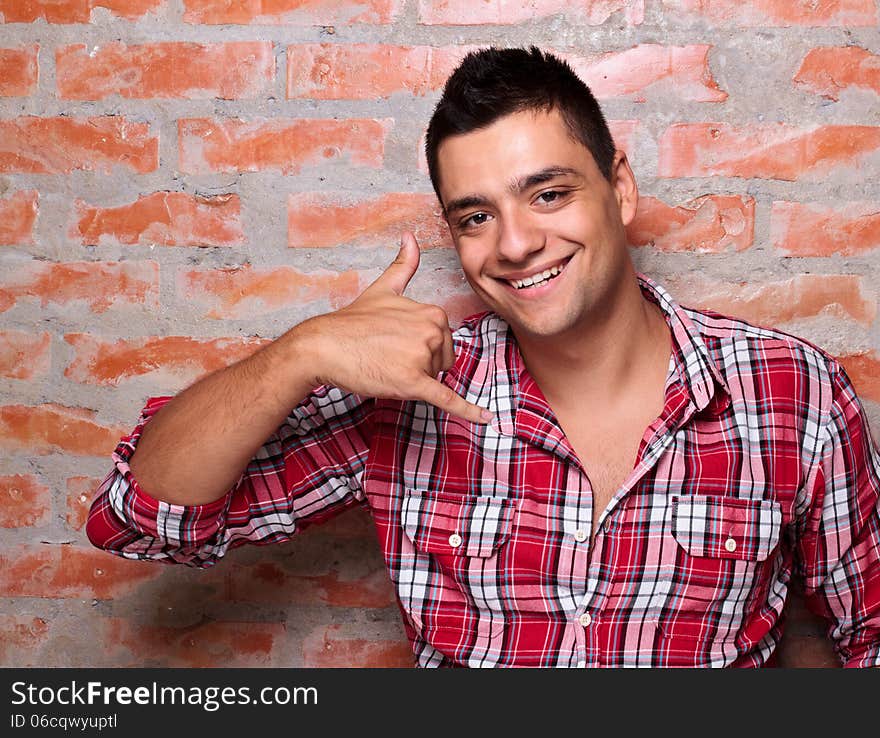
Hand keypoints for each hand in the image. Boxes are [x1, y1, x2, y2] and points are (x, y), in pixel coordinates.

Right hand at [300, 232, 491, 423]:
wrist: (324, 345)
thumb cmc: (352, 321)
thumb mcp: (384, 288)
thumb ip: (403, 264)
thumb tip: (410, 236)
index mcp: (432, 312)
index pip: (442, 341)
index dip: (420, 347)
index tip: (396, 343)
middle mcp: (433, 331)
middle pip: (442, 361)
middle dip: (421, 365)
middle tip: (389, 356)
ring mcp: (423, 357)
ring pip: (434, 380)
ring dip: (414, 379)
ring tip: (386, 366)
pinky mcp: (413, 383)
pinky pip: (447, 399)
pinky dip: (469, 411)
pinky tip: (486, 419)